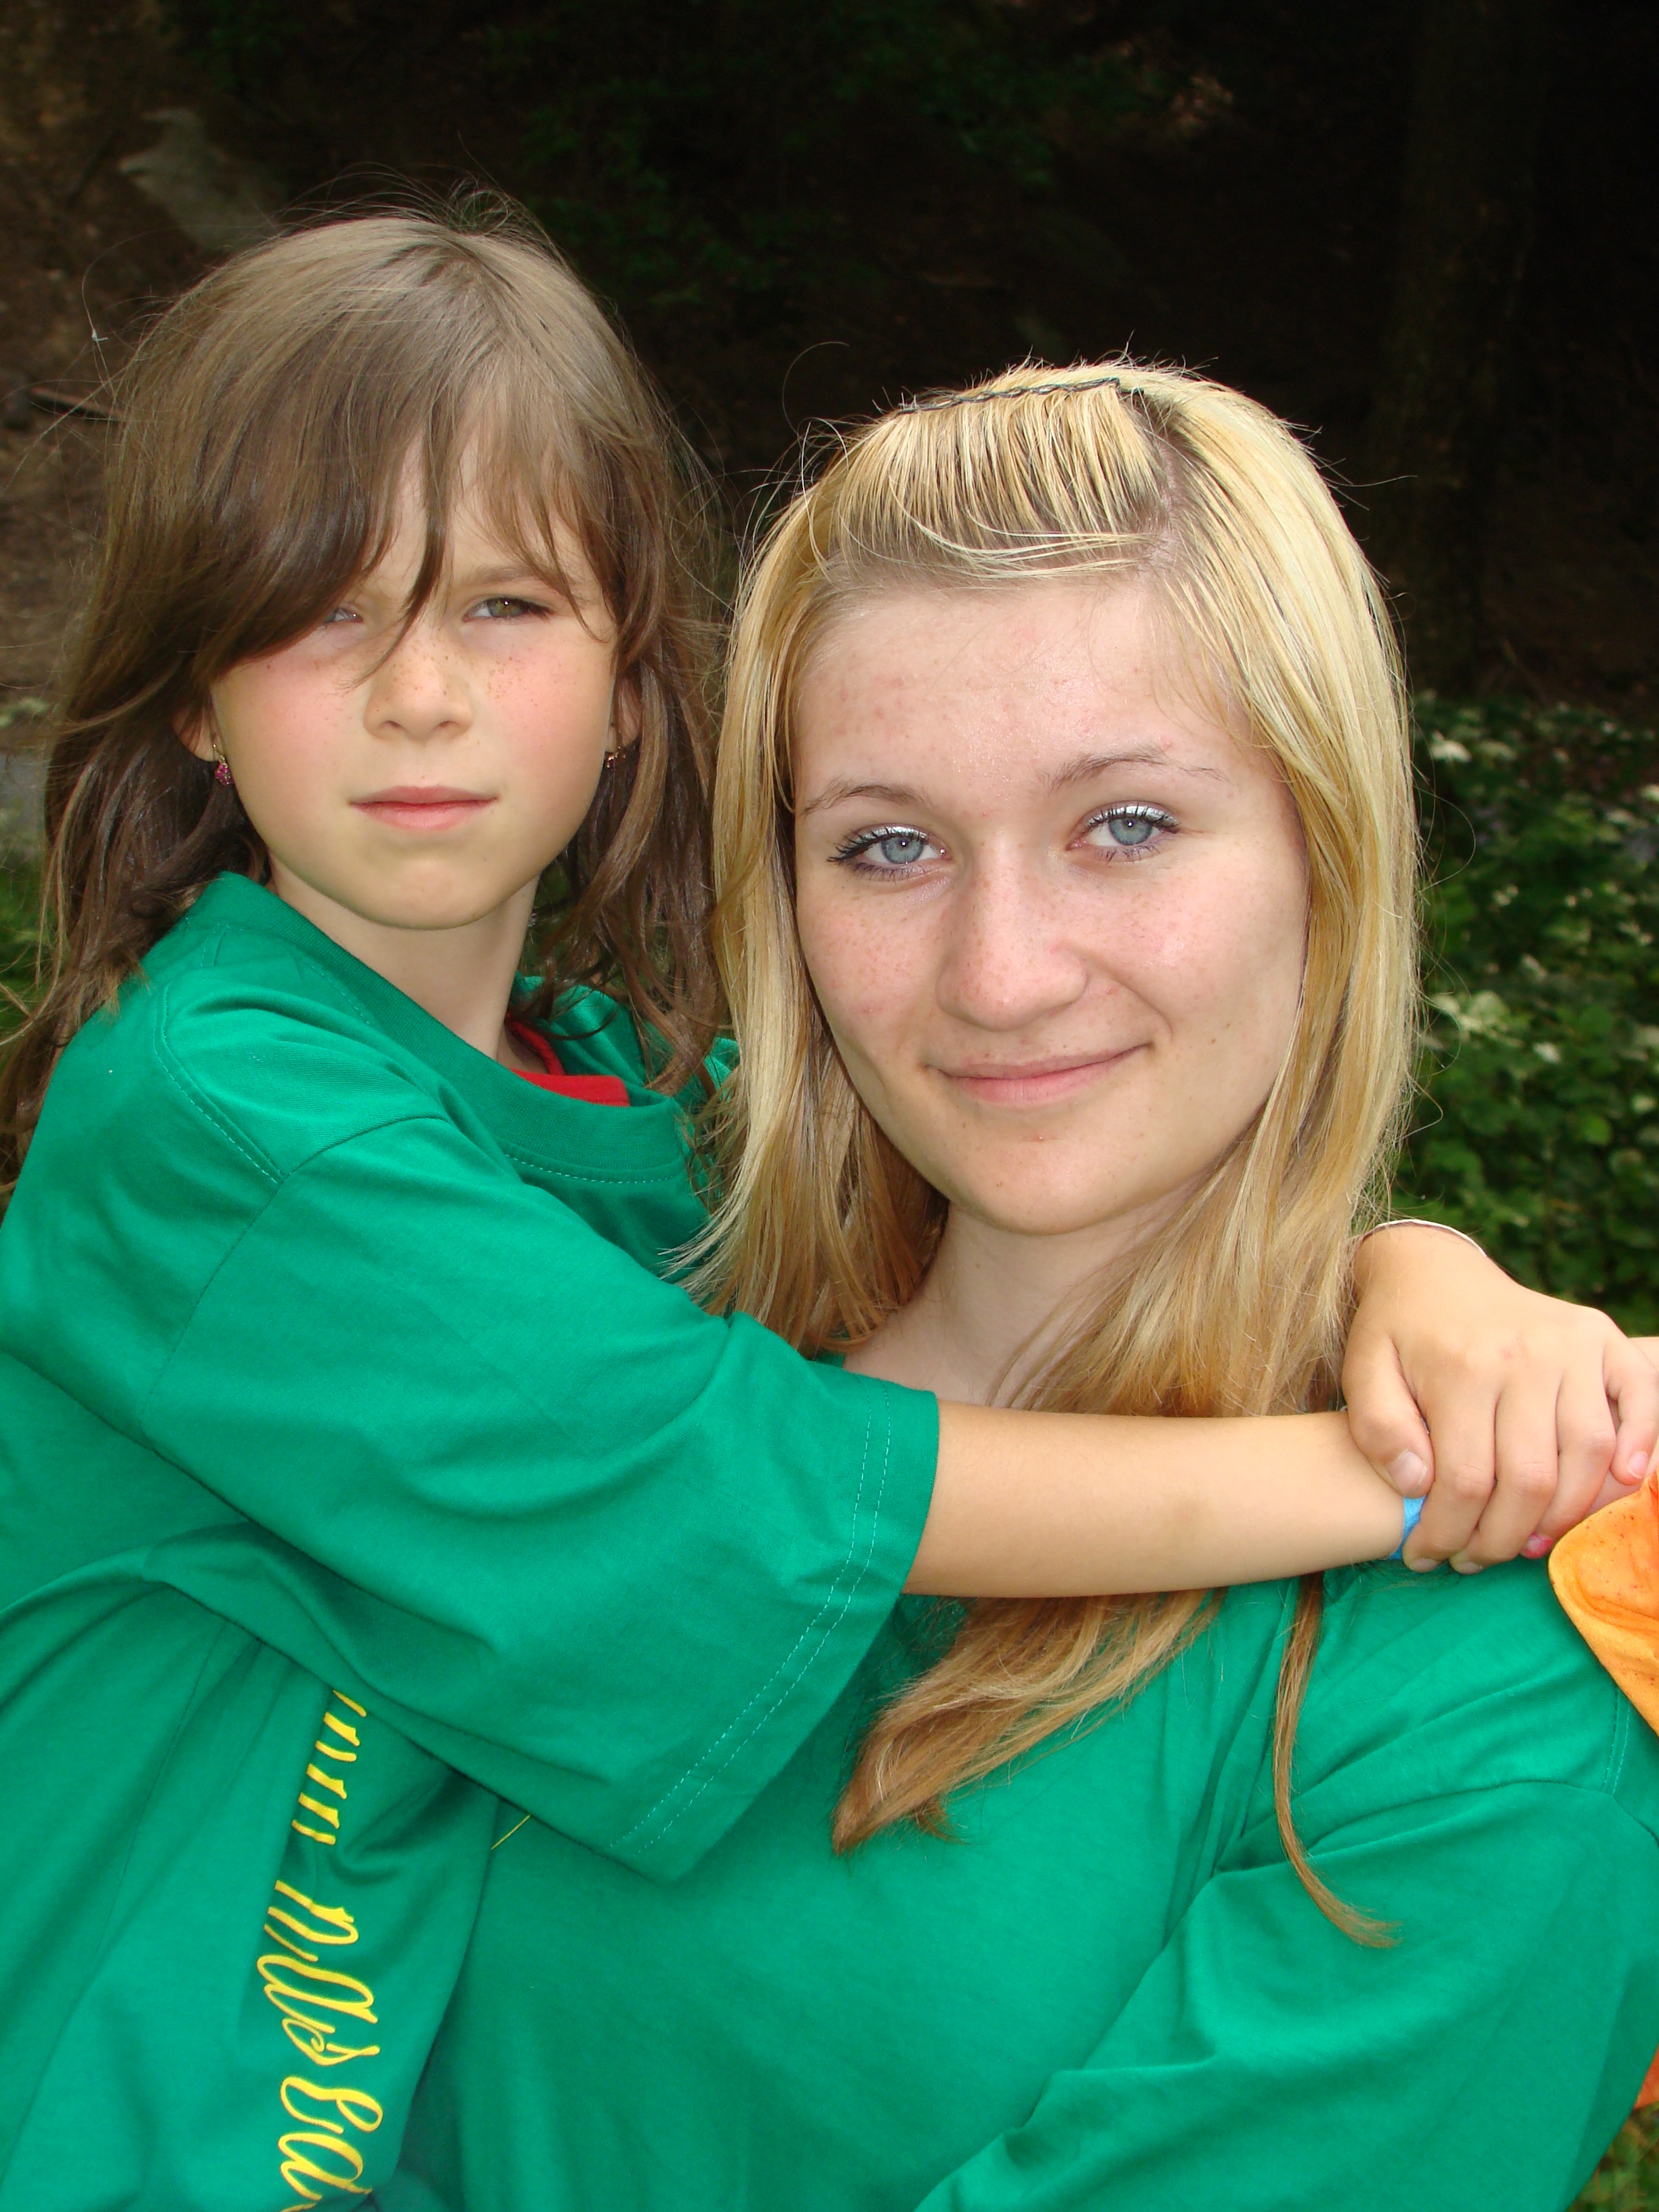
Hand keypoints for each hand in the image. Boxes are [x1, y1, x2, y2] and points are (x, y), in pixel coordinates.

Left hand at [1343, 1226, 1657, 1572]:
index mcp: (1462, 1366)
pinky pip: (1640, 1399)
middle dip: (1501, 1538)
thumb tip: (1417, 1486)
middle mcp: (1525, 1355)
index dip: (1449, 1532)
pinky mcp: (1603, 1339)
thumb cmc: (1397, 1333)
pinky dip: (1641, 1443)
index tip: (1426, 1556)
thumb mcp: (1363, 1372)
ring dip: (1563, 1516)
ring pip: (1588, 1454)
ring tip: (1524, 1542)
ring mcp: (1571, 1345)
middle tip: (1474, 1558)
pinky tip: (1619, 1482)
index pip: (1466, 1480)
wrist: (1432, 1270)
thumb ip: (1379, 1430)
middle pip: (1531, 1478)